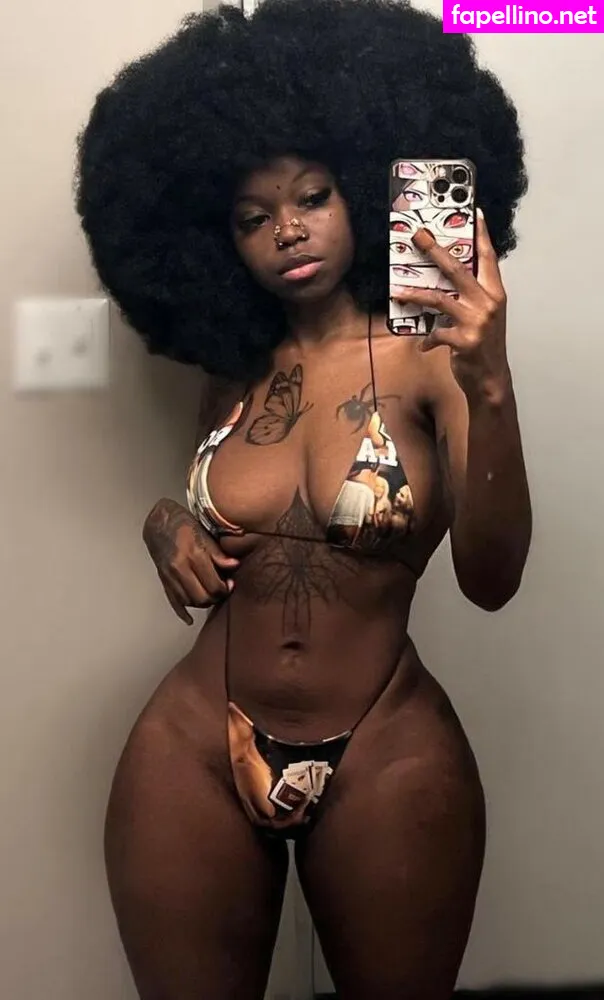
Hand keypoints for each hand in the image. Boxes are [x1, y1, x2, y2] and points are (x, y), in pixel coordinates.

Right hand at [142, 498, 238, 624]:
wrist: (159, 521)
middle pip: (202, 597)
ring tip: (210, 593)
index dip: (225, 588)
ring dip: (202, 602)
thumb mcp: (205, 534)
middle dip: (215, 598)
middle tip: (222, 591)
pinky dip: (182, 612)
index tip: (229, 584)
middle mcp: (179, 567)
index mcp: (193, 555)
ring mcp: (169, 575)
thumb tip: (234, 566)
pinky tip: (189, 619)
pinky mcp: (163, 579)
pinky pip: (173, 602)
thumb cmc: (184, 524)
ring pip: (189, 602)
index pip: (213, 584)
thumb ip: (219, 554)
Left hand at [390, 209, 510, 403]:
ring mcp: (476, 321)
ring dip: (415, 294)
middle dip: (435, 250)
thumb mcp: (485, 316)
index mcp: (495, 293)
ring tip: (397, 292)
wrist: (491, 379)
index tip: (476, 213)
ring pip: (439, 299)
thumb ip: (472, 297)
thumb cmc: (485, 346)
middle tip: (418, 236)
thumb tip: (447, 281)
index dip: (482, 235)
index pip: (488, 258)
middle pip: (457, 269)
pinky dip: (426, 338)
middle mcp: (487, 303)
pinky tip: (422, 344)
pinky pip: (435, 332)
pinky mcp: (463, 340)